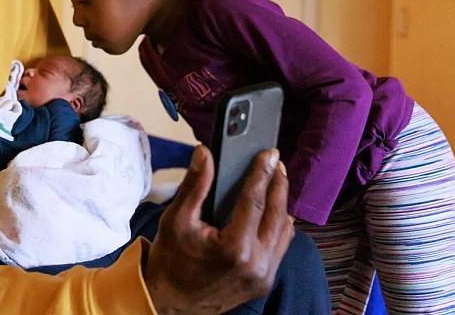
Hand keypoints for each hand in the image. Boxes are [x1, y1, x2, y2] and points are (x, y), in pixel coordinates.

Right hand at [144, 146, 293, 313]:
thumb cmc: (171, 261)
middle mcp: (255, 265)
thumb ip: (195, 185)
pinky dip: (280, 227)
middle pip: (277, 215)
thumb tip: (205, 154)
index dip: (262, 173)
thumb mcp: (176, 219)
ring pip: (284, 232)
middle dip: (278, 184)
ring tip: (276, 182)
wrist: (170, 301)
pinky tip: (274, 212)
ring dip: (282, 205)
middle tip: (277, 163)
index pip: (255, 201)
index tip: (269, 154)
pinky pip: (280, 249)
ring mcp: (263, 277)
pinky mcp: (264, 283)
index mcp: (234, 249)